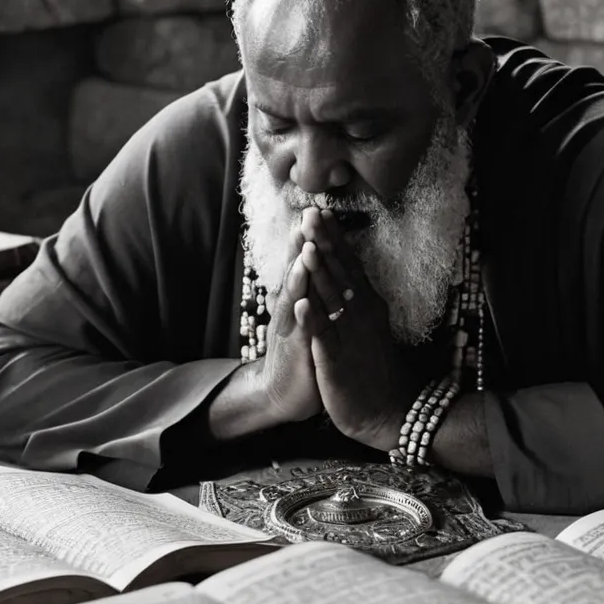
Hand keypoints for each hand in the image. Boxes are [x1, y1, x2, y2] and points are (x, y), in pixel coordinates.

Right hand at [256, 228, 323, 423]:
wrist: (280, 394)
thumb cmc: (300, 353)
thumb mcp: (309, 318)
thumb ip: (313, 291)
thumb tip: (319, 264)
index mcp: (300, 298)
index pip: (307, 262)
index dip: (315, 237)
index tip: (323, 210)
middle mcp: (292, 307)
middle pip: (298, 269)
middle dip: (305, 242)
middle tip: (310, 214)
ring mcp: (291, 327)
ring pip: (295, 294)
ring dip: (299, 269)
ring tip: (305, 245)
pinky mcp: (294, 350)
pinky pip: (298, 329)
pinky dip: (299, 313)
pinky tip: (301, 299)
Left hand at [293, 208, 424, 451]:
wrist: (390, 411)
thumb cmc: (375, 368)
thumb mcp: (371, 326)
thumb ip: (360, 299)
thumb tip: (352, 272)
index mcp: (367, 304)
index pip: (349, 263)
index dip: (334, 238)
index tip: (321, 211)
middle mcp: (360, 314)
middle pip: (340, 272)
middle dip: (324, 243)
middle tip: (310, 214)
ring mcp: (349, 336)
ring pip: (332, 299)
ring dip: (319, 272)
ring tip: (307, 246)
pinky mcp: (337, 361)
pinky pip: (324, 337)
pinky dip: (313, 320)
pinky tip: (302, 303)